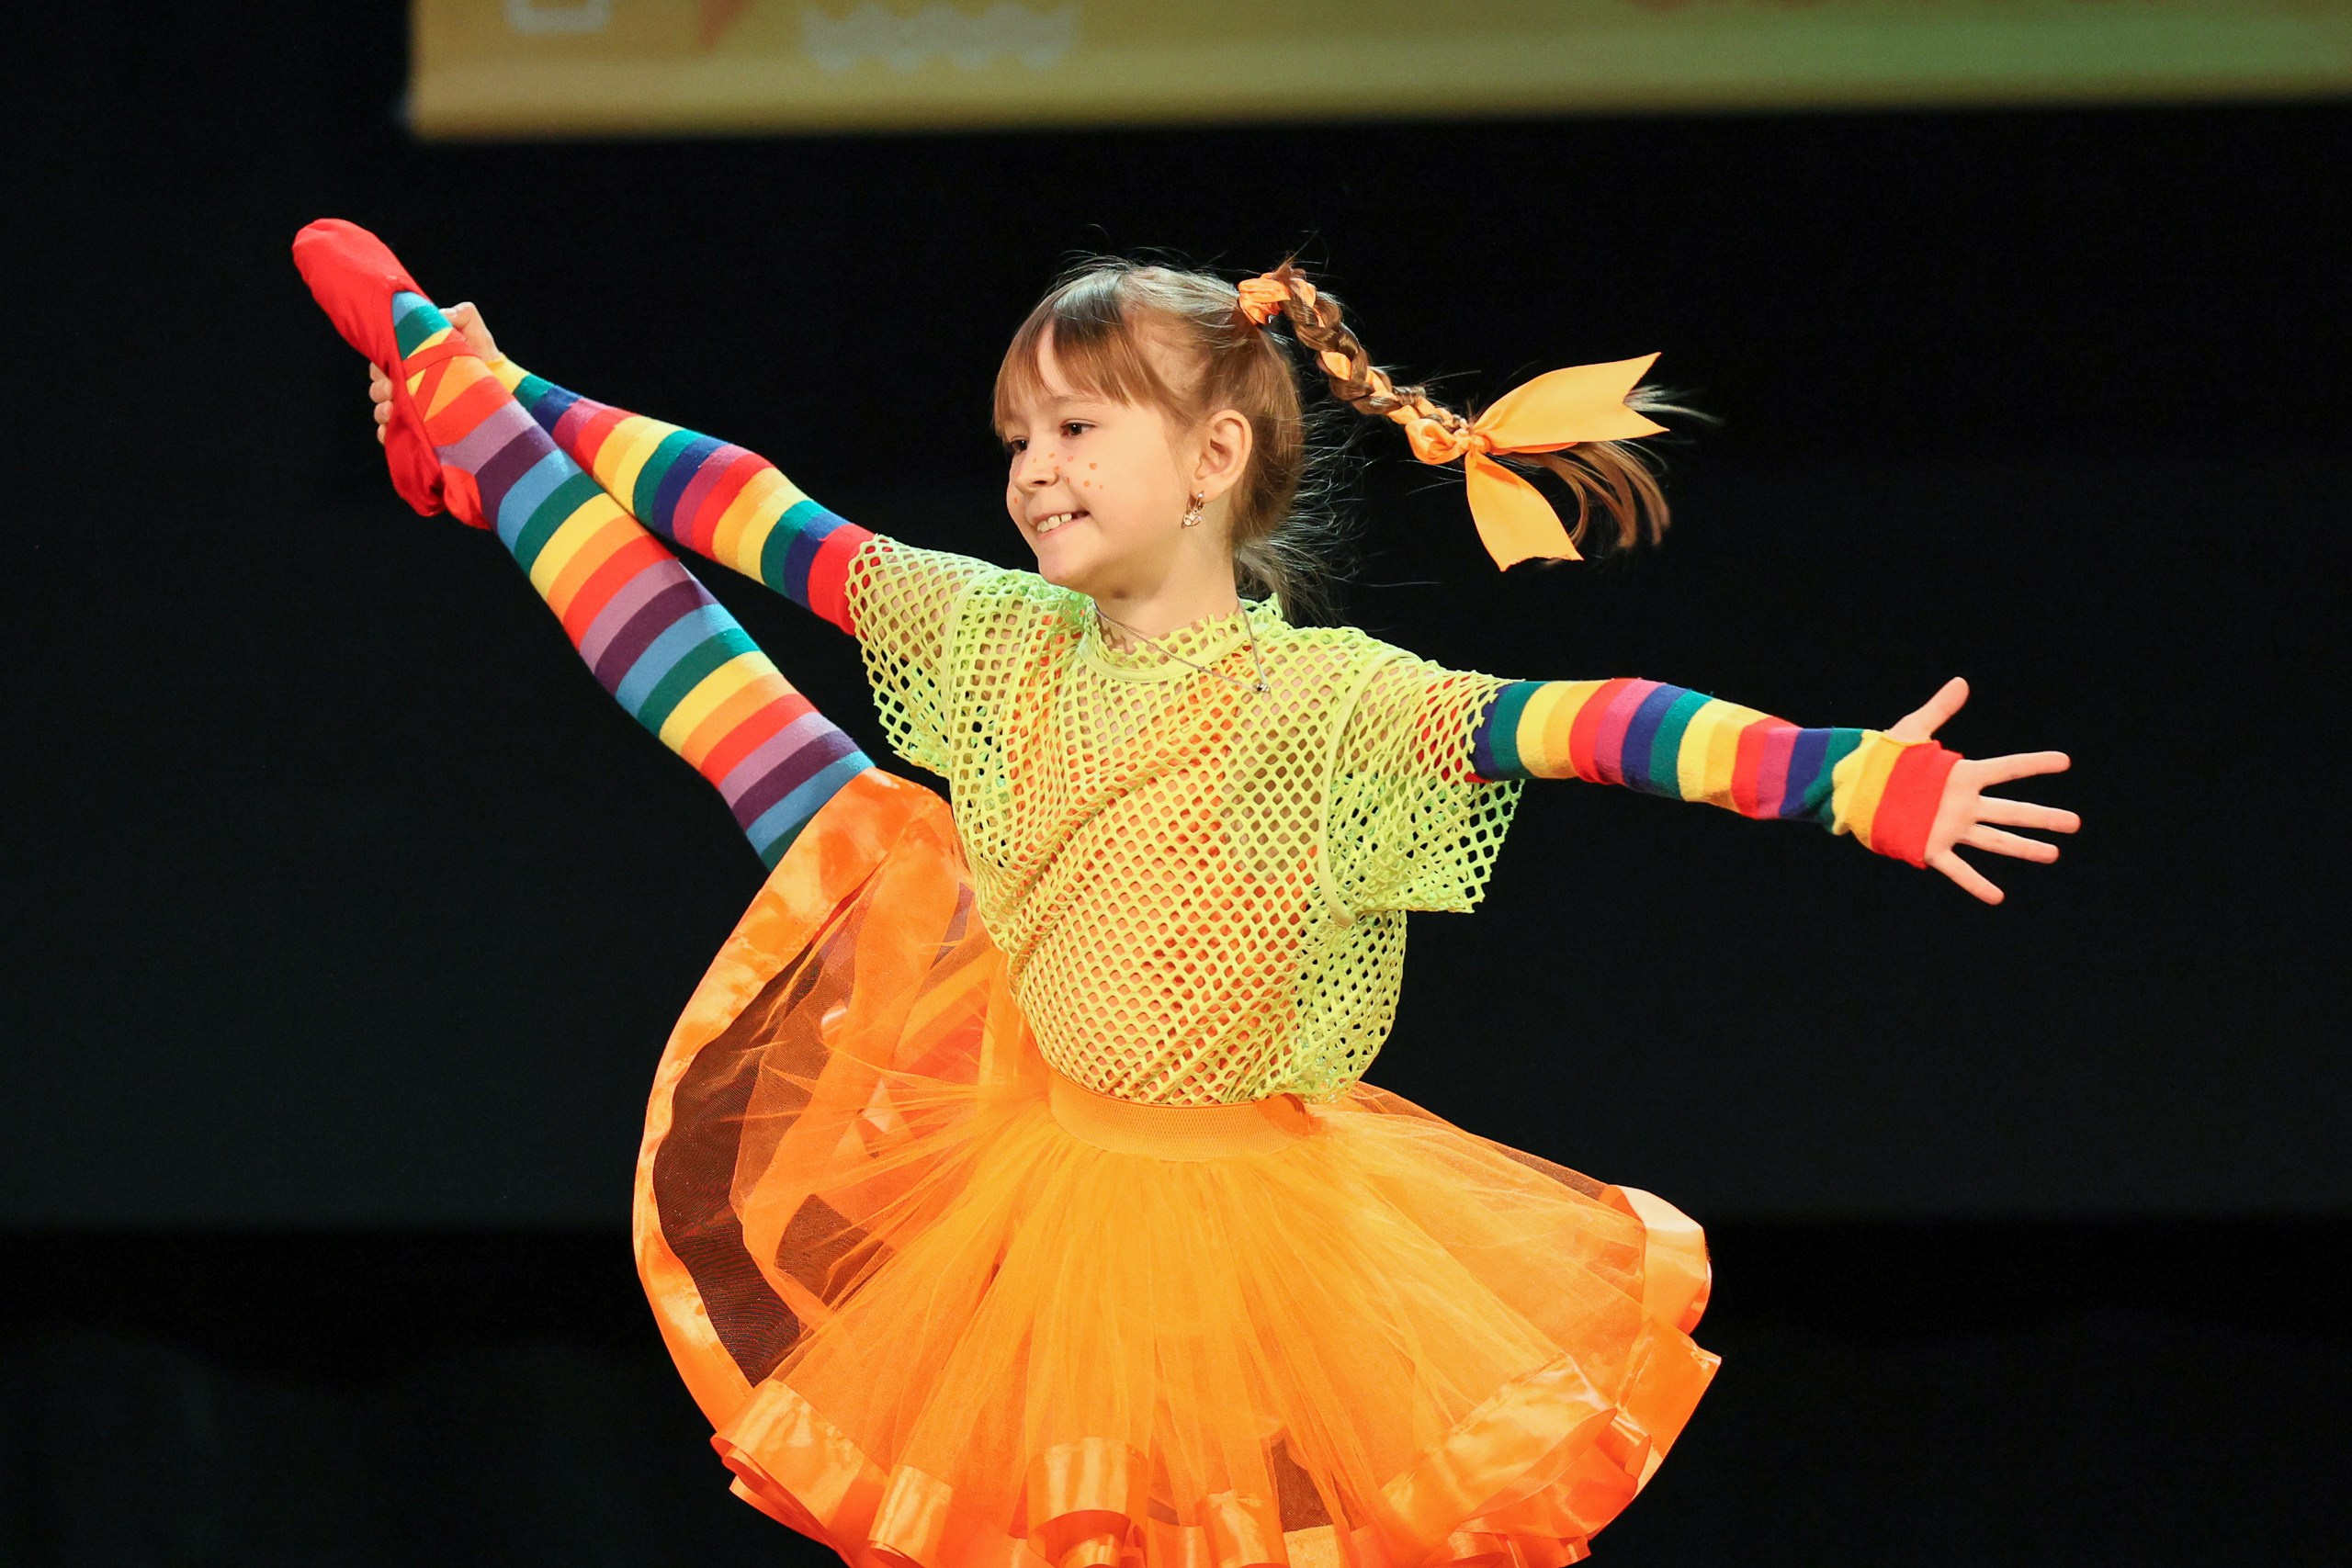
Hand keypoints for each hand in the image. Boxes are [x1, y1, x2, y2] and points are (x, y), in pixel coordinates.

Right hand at [365, 301, 500, 445]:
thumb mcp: (478, 336)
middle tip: (392, 390)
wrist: (506, 395)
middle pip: (378, 386)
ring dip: (381, 410)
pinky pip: (394, 435)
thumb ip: (464, 316)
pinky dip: (387, 433)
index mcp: (415, 363)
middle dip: (379, 387)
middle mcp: (409, 387)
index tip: (389, 369)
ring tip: (393, 410)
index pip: (385, 361)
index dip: (380, 365)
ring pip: (382, 410)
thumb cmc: (487, 364)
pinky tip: (391, 431)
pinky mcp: (419, 432)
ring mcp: (413, 410)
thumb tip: (444, 314)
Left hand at [1889, 677, 2078, 904]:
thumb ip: (1938, 709)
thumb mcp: (1911, 730)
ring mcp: (1949, 828)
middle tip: (2075, 823)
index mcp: (1961, 776)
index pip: (2007, 769)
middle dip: (2043, 817)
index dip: (2035, 764)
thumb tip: (1962, 683)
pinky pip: (1958, 869)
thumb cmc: (1882, 760)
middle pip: (2011, 811)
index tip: (2065, 761)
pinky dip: (1976, 884)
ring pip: (1995, 840)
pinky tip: (1996, 897)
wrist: (1854, 789)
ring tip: (2053, 854)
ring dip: (2024, 848)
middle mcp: (1963, 804)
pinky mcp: (1930, 848)